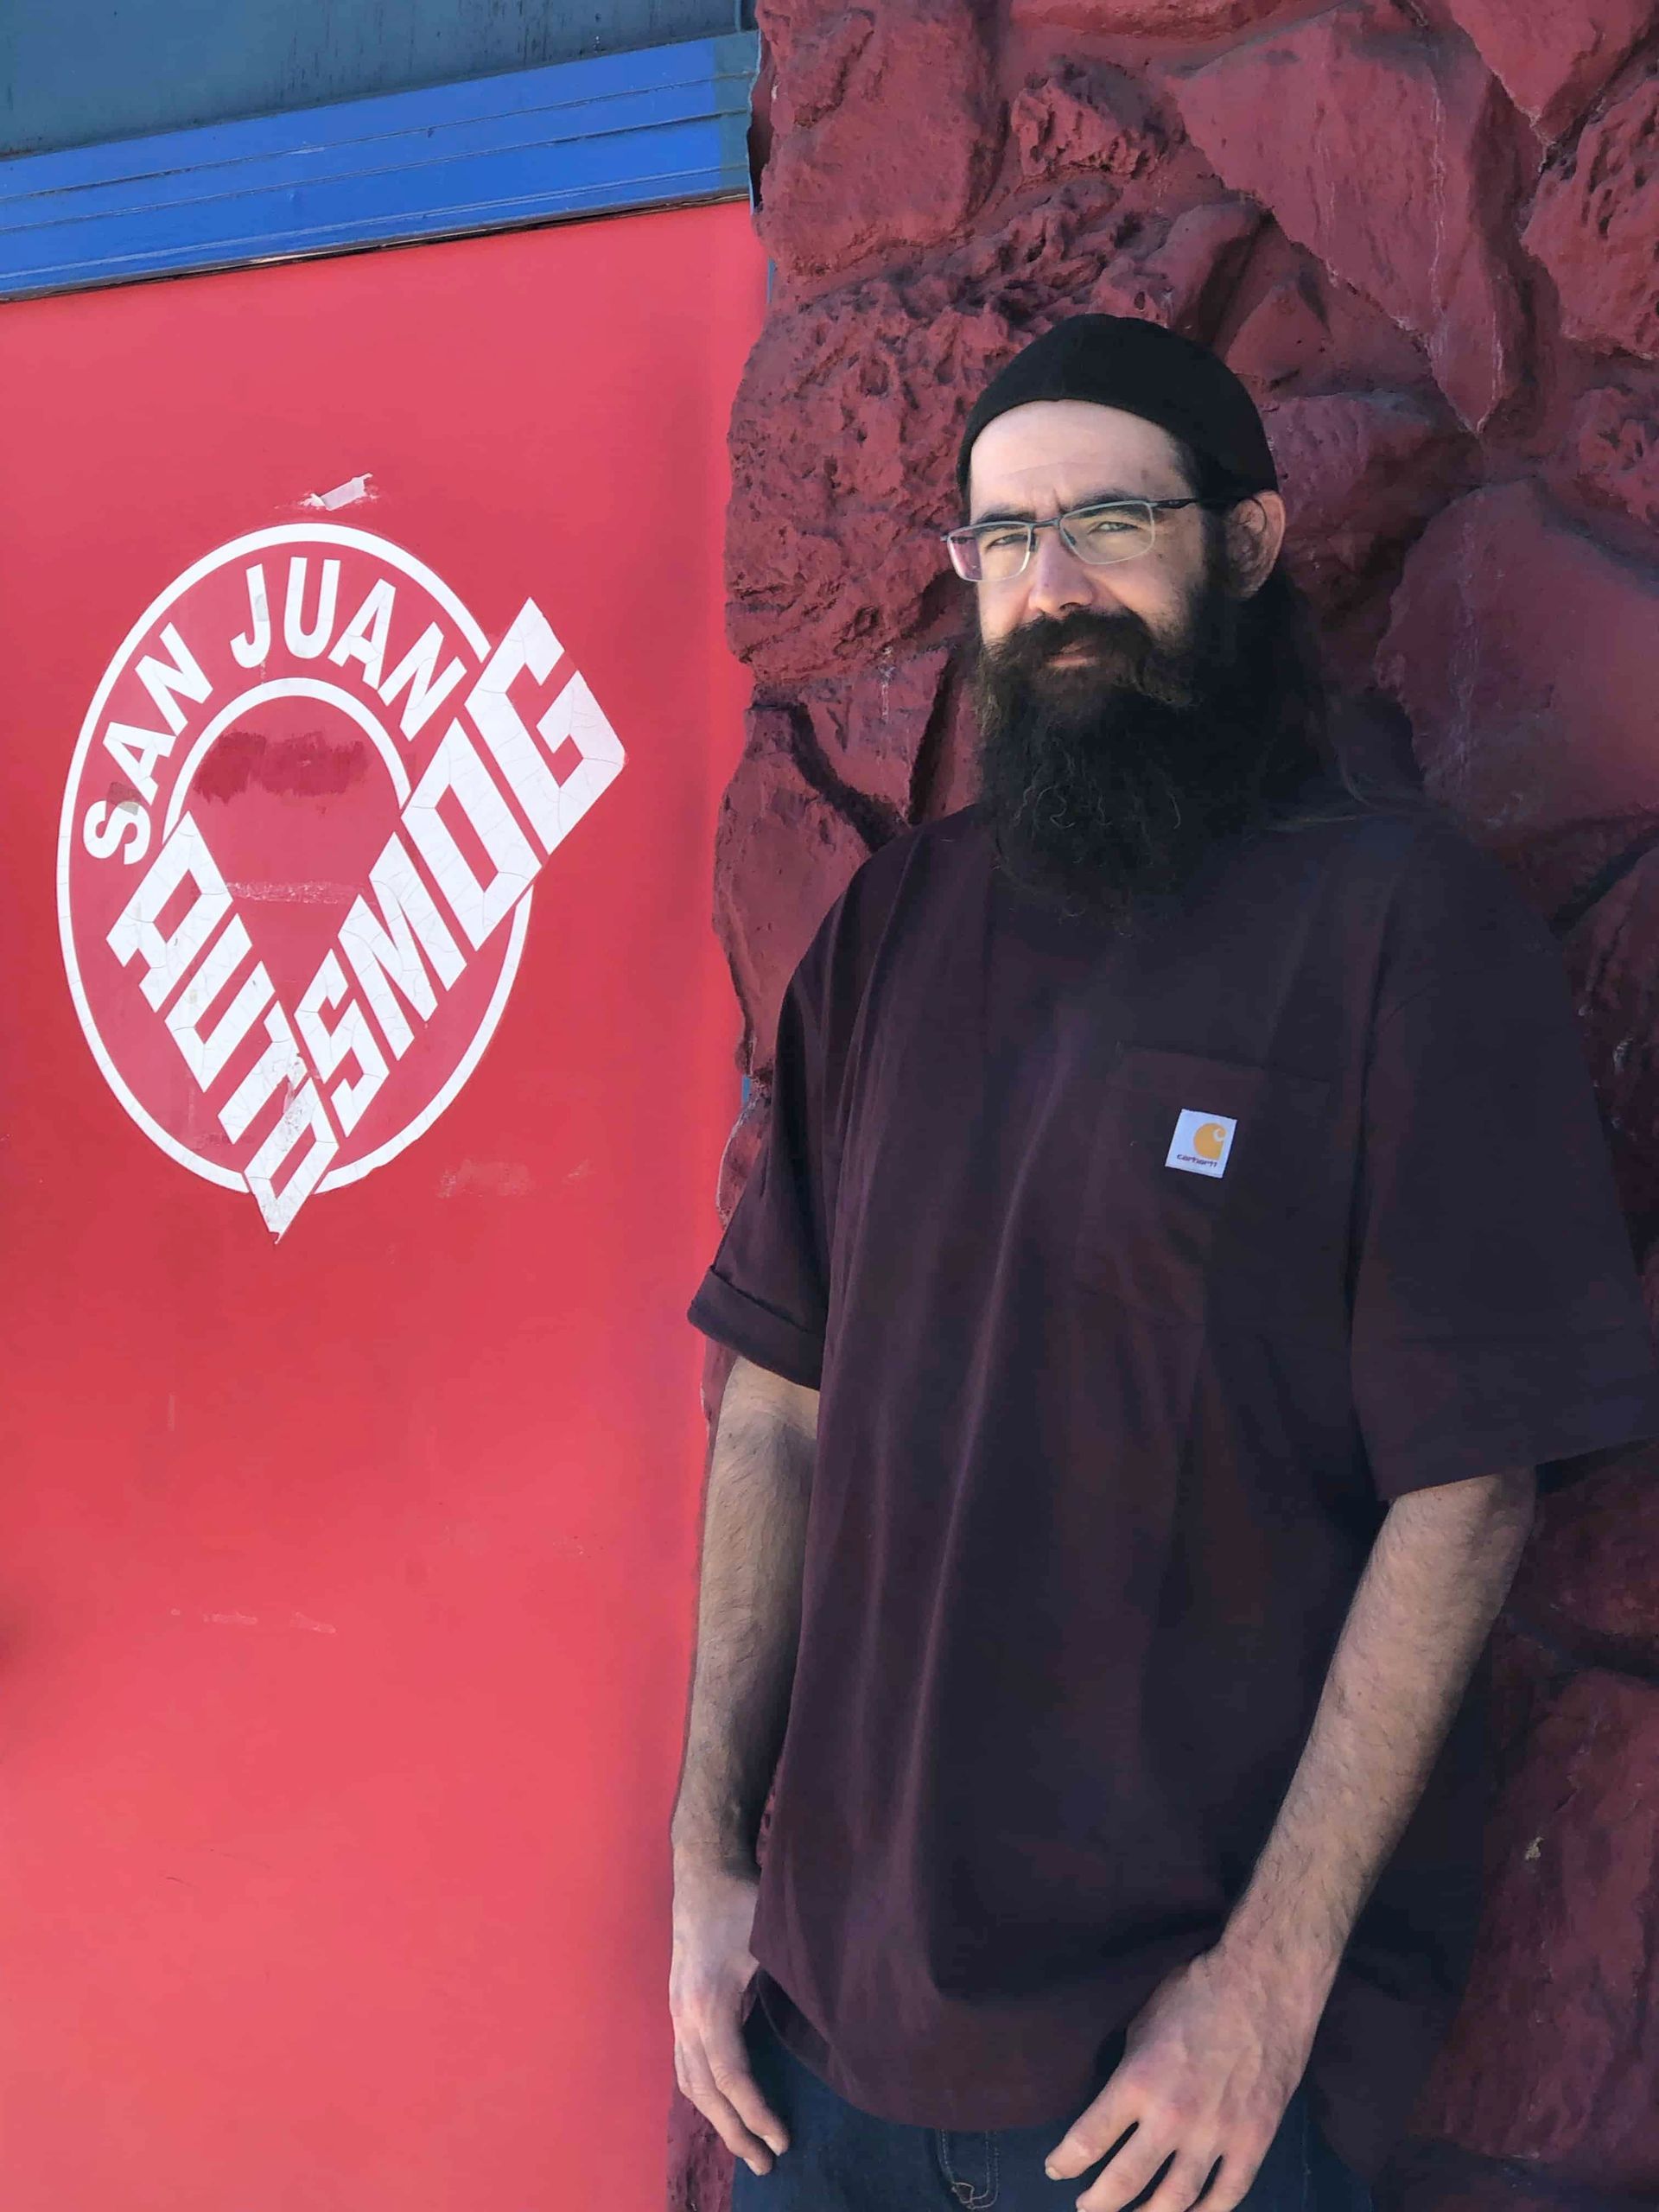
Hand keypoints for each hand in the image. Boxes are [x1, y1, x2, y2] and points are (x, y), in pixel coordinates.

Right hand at [669, 1860, 789, 2176]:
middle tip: (769, 2164)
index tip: (784, 2140)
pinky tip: (725, 2107)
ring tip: (749, 2146)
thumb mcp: (771, 1940)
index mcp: (708, 2004)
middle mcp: (685, 2016)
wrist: (703, 1869)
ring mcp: (677, 2013)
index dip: (756, 2114)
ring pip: (689, 2083)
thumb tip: (835, 2022)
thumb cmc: (741, 1900)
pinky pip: (686, 2067)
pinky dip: (705, 2096)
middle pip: (704, 2092)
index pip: (730, 2077)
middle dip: (735, 2132)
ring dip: (717, 2120)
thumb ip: (795, 1982)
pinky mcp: (679, 2007)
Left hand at [1043, 1944, 1325, 2211]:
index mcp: (1137, 2081)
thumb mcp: (1142, 2024)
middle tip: (1086, 2208)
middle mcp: (1172, 2117)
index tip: (1056, 2168)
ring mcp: (1216, 2134)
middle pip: (1124, 2182)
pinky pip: (1227, 2196)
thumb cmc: (1195, 1993)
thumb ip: (1128, 2072)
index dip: (1065, 2162)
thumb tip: (1116, 2107)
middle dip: (1097, 2203)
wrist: (1262, 1983)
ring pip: (1175, 2201)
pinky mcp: (1254, 2141)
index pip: (1087, 2140)